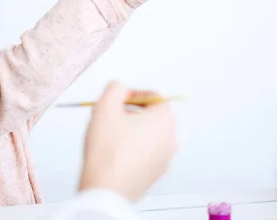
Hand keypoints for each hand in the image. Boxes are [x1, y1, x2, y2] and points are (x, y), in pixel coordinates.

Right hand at [78, 81, 177, 201]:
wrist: (106, 189)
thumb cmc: (108, 151)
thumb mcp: (105, 105)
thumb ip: (115, 87)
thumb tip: (120, 88)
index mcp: (164, 120)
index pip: (154, 96)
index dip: (133, 93)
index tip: (119, 98)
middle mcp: (170, 139)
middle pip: (151, 116)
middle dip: (130, 112)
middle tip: (110, 115)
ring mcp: (164, 159)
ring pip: (148, 135)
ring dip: (130, 130)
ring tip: (108, 135)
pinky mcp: (154, 174)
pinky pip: (145, 153)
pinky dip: (131, 148)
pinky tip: (113, 152)